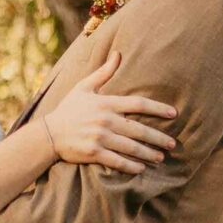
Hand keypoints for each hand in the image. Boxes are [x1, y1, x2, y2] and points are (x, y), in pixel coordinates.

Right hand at [43, 50, 176, 172]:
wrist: (49, 133)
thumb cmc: (69, 109)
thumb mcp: (84, 87)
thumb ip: (104, 73)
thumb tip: (119, 54)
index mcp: (106, 103)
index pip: (138, 104)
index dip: (158, 109)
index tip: (173, 114)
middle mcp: (105, 120)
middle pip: (139, 129)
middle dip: (158, 137)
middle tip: (173, 143)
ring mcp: (99, 138)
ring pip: (131, 147)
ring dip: (148, 153)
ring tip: (161, 157)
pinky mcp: (93, 153)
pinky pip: (117, 161)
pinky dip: (130, 166)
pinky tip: (141, 168)